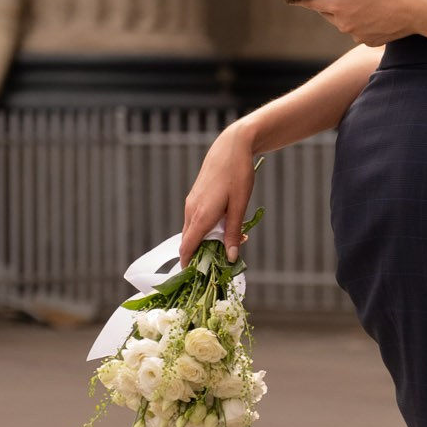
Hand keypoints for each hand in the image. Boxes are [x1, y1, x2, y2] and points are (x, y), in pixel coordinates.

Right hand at [180, 120, 255, 267]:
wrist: (231, 146)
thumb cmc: (237, 174)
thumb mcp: (240, 206)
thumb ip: (233, 232)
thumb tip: (231, 257)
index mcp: (200, 215)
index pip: (187, 247)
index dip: (188, 265)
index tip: (194, 279)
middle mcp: (191, 211)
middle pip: (190, 242)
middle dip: (202, 255)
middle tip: (222, 264)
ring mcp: (192, 203)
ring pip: (195, 231)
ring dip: (208, 241)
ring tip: (233, 243)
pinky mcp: (196, 198)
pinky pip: (198, 220)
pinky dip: (208, 229)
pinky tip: (227, 226)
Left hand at [298, 0, 426, 43]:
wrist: (419, 10)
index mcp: (337, 5)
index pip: (310, 3)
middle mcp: (343, 24)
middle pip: (326, 12)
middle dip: (329, 1)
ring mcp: (356, 35)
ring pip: (342, 22)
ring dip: (346, 12)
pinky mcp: (368, 41)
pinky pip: (357, 30)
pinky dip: (360, 22)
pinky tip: (374, 11)